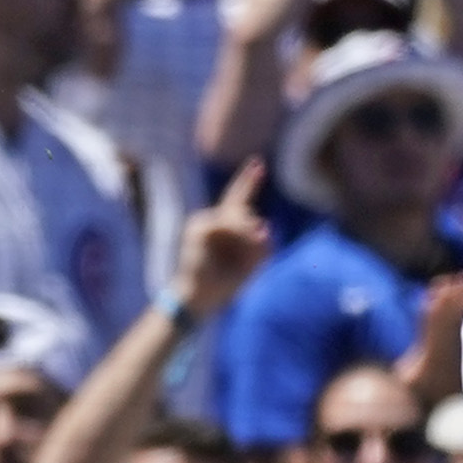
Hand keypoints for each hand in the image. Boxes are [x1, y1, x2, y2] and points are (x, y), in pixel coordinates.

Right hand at [174, 161, 274, 320]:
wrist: (199, 299)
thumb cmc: (225, 282)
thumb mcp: (252, 264)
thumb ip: (261, 245)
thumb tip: (264, 226)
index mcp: (225, 227)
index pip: (238, 199)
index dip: (248, 181)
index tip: (259, 163)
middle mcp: (212, 221)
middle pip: (240, 207)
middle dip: (252, 228)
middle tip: (259, 238)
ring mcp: (202, 224)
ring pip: (237, 218)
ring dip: (248, 239)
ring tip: (244, 262)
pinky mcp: (197, 230)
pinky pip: (226, 225)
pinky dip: (237, 239)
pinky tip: (231, 257)